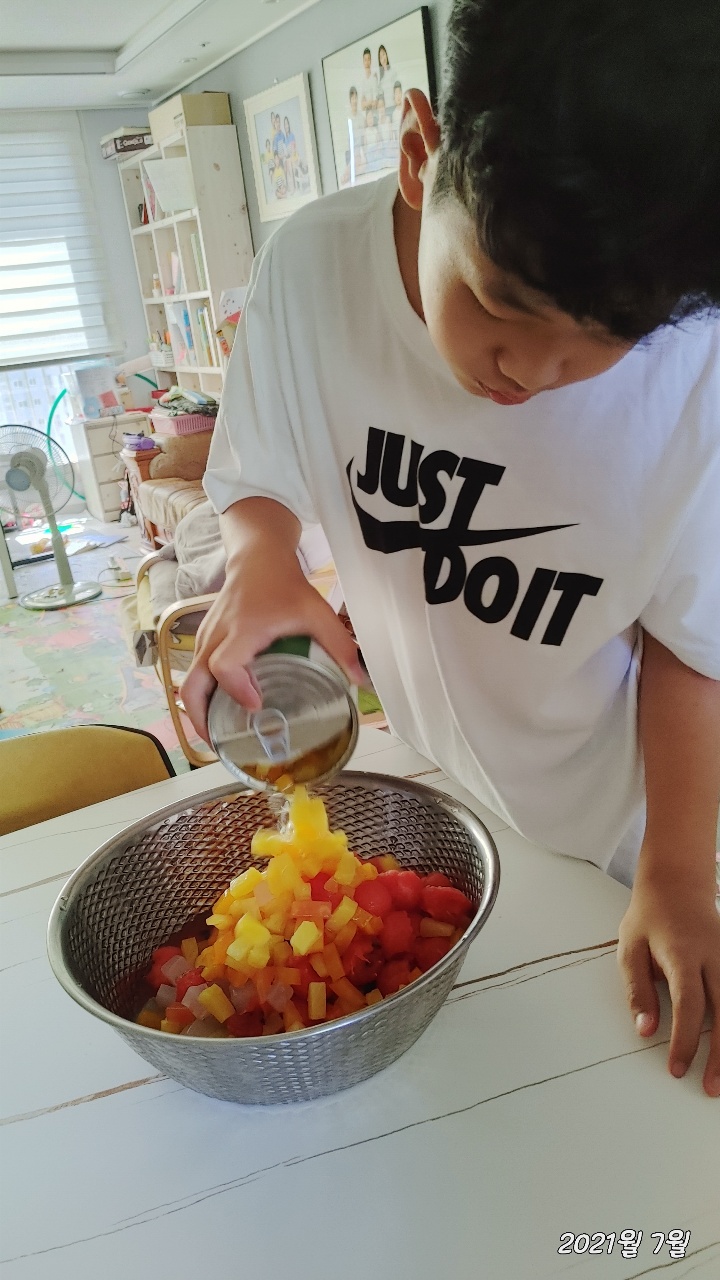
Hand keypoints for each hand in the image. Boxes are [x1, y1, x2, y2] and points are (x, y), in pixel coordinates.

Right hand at [182, 547, 363, 744]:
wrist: (256, 557)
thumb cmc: (283, 583)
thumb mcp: (316, 611)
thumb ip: (339, 644)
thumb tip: (360, 678)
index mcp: (242, 630)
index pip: (225, 667)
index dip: (237, 690)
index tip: (255, 704)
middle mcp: (216, 637)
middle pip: (191, 686)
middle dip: (201, 720)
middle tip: (222, 744)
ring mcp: (205, 638)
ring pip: (189, 683)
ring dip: (200, 711)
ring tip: (221, 735)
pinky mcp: (203, 640)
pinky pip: (195, 673)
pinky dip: (203, 695)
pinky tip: (222, 709)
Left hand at [618, 862, 719, 1096]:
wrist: (678, 883)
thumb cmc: (650, 918)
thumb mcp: (630, 948)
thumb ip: (637, 990)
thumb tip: (645, 1030)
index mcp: (682, 953)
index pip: (688, 1004)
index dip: (684, 1039)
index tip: (676, 1068)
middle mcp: (713, 957)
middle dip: (719, 1055)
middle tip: (710, 1088)